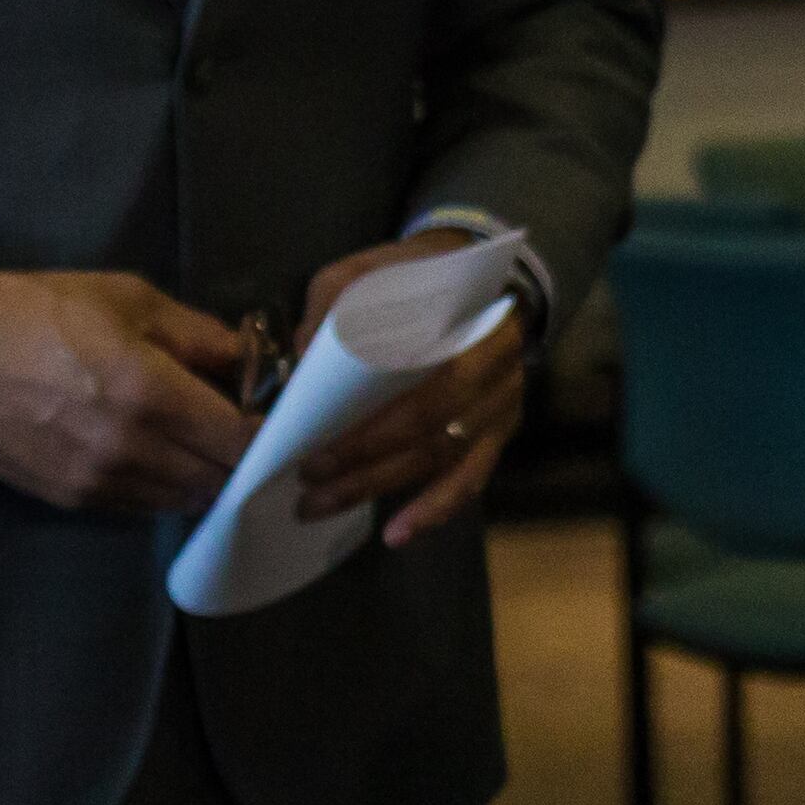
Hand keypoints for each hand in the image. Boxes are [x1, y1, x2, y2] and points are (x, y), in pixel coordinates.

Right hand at [0, 265, 250, 515]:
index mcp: (150, 395)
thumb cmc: (40, 312)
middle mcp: (126, 449)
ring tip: (214, 449)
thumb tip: (253, 360)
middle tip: (258, 439)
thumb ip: (202, 337)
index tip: (289, 423)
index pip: (241, 442)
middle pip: (218, 480)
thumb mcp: (132, 301)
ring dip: (206, 480)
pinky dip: (165, 488)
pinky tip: (167, 458)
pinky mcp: (66, 498)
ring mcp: (94, 481)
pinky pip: (139, 505)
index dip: (274, 438)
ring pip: (181, 500)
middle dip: (247, 463)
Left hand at [288, 230, 533, 547]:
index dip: (374, 425)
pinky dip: (435, 511)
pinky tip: (398, 535)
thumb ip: (336, 301)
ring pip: (443, 461)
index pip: (428, 387)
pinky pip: (471, 481)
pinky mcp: (496, 433)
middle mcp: (499, 371)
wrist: (486, 278)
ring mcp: (500, 407)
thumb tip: (303, 353)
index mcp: (475, 326)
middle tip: (307, 480)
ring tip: (318, 507)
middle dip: (366, 463)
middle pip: (433, 431)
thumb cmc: (421, 276)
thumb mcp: (372, 269)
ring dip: (380, 489)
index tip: (314, 444)